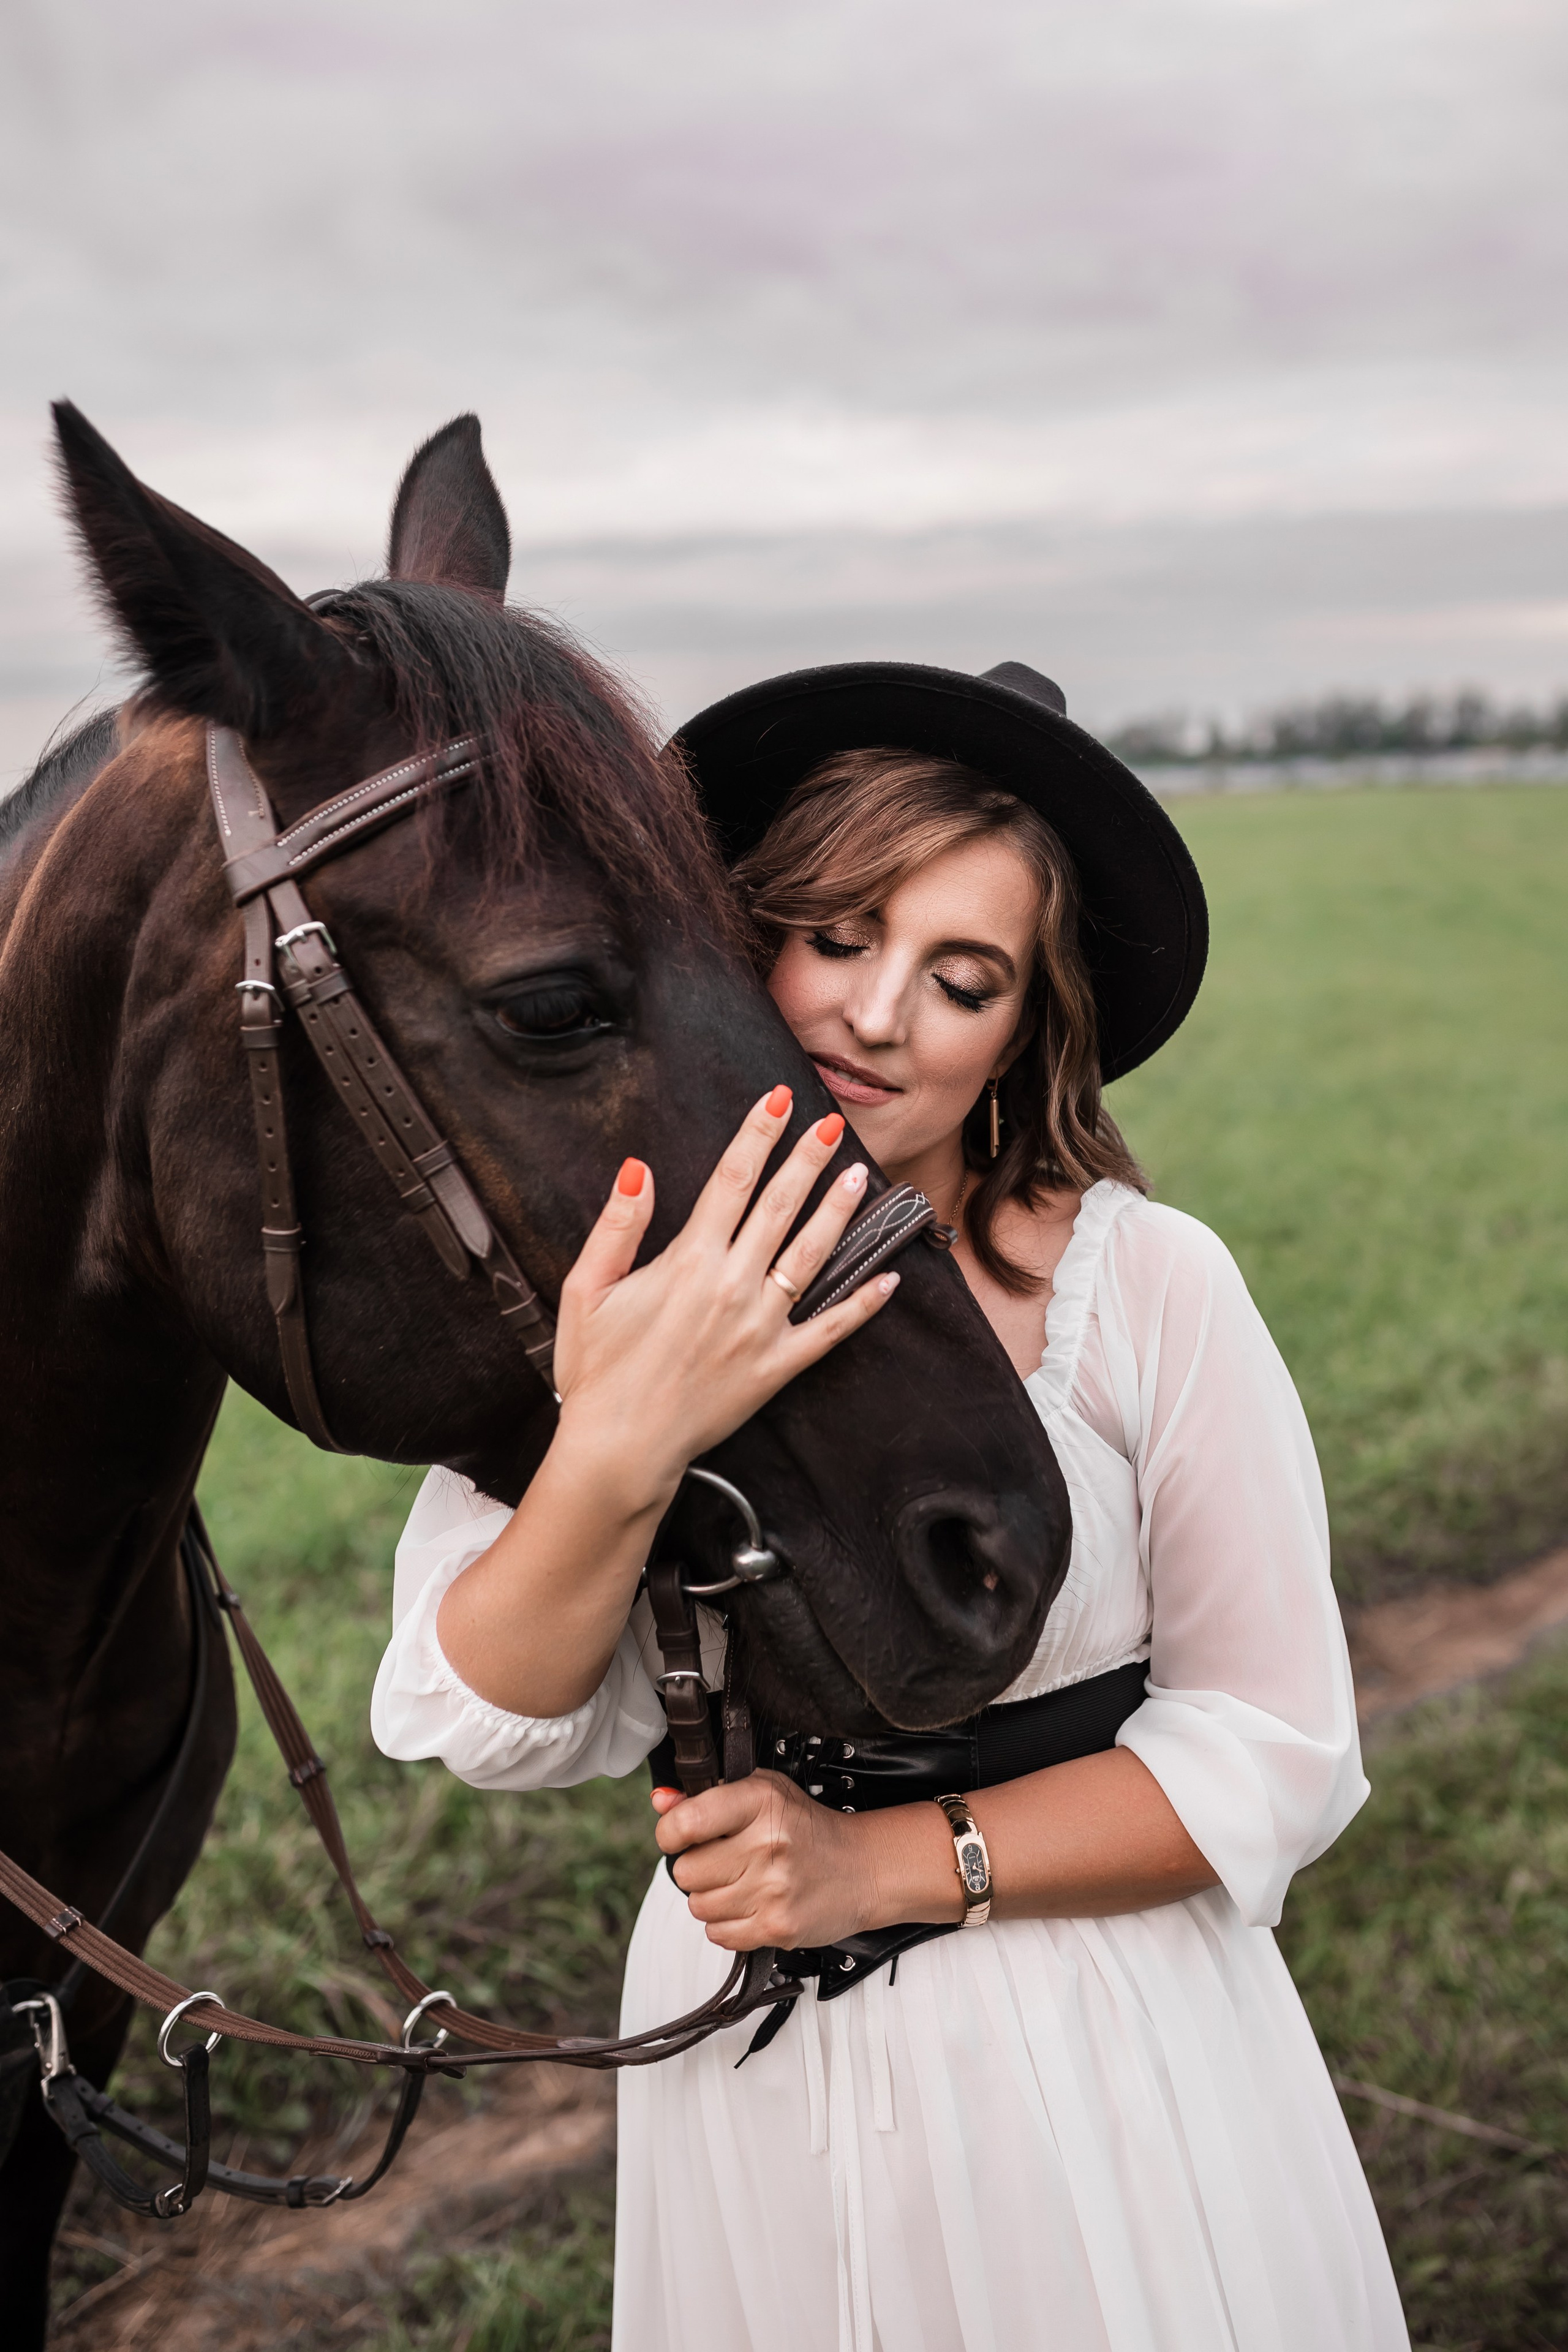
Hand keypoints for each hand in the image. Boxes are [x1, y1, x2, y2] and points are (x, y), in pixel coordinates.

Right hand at [551, 1088, 898, 1508]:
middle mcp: (732, 1285)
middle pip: (779, 1207)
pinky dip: (862, 1304)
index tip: (780, 1099)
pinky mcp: (777, 1366)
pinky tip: (888, 1278)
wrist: (620, 1449)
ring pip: (811, 1257)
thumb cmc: (597, 1371)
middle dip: (807, 1159)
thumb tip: (638, 1169)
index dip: (758, 1134)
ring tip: (860, 1178)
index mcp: (688, 1261)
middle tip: (833, 1124)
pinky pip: (830, 1329)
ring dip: (837, 1214)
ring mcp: (761, 1327)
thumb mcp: (586, 1291)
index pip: (732, 1180)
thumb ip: (617, 1227)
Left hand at [653, 1772, 884, 1950]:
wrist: (861, 1868)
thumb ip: (705, 1797)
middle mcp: (767, 1844)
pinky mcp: (776, 1928)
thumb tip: (660, 1801)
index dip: (671, 1831)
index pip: (686, 1822)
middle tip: (725, 1860)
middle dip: (697, 1868)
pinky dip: (727, 1925)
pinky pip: (718, 1935)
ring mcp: (773, 1890)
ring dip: (712, 1898)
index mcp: (760, 1801)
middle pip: (686, 1871)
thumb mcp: (762, 1793)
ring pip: (698, 1906)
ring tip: (743, 1882)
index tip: (680, 1834)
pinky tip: (752, 1905)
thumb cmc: (807, 1828)